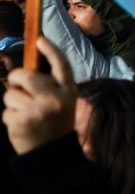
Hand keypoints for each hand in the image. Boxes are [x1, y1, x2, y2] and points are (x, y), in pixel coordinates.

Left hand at [3, 37, 77, 154]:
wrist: (53, 154)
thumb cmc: (56, 123)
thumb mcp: (63, 101)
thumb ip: (51, 86)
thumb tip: (28, 70)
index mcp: (68, 91)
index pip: (61, 65)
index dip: (51, 50)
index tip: (40, 39)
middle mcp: (54, 98)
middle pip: (25, 76)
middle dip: (16, 79)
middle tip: (18, 86)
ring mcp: (37, 110)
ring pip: (10, 94)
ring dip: (12, 103)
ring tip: (24, 113)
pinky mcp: (21, 121)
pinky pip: (5, 111)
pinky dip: (9, 117)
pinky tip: (21, 125)